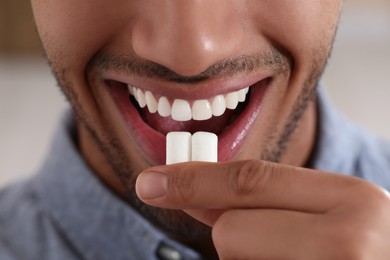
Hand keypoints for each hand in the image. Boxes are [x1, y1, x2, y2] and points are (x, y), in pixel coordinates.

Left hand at [136, 160, 389, 258]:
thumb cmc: (362, 243)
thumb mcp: (327, 209)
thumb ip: (259, 198)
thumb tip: (191, 190)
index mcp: (352, 199)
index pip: (249, 180)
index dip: (192, 180)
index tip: (151, 182)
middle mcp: (348, 242)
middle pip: (232, 232)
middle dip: (236, 236)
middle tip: (274, 242)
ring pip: (234, 259)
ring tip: (295, 257)